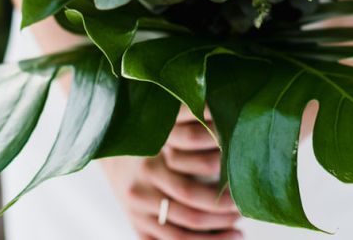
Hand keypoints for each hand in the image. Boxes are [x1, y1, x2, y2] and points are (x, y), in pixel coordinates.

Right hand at [103, 108, 241, 238]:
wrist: (110, 140)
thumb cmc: (148, 128)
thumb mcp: (165, 124)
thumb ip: (192, 127)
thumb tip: (227, 124)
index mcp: (151, 164)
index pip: (190, 190)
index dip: (219, 194)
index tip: (241, 189)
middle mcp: (142, 188)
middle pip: (188, 211)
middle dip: (220, 214)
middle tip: (242, 210)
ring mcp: (137, 209)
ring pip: (179, 235)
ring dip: (213, 236)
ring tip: (237, 232)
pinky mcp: (135, 222)